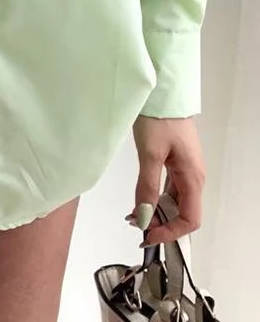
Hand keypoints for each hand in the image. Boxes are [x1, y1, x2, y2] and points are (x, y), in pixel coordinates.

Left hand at [129, 115, 205, 246]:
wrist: (162, 90)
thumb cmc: (159, 117)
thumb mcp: (150, 154)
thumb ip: (146, 187)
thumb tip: (143, 218)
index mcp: (192, 177)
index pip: (190, 219)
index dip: (170, 232)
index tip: (147, 235)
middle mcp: (193, 175)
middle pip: (183, 212)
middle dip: (161, 223)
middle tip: (135, 224)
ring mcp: (185, 167)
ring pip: (175, 200)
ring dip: (156, 210)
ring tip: (133, 213)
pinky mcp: (176, 159)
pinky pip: (169, 186)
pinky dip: (156, 195)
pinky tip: (140, 196)